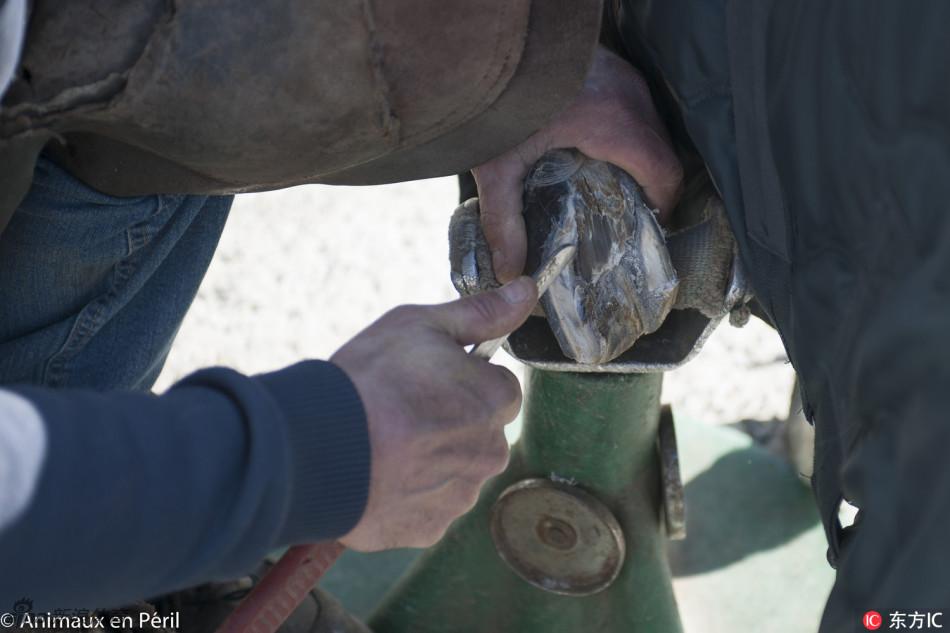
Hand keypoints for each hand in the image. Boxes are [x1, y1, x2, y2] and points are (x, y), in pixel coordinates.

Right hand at [332, 277, 537, 549]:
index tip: (427, 381)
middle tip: (402, 411)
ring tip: (384, 444)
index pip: (497, 388)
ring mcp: (460, 495)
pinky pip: (428, 507)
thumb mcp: (421, 326)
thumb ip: (481, 314)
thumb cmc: (370, 380)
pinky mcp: (429, 528)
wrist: (315, 447)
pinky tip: (379, 475)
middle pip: (479, 433)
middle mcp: (489, 453)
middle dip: (450, 423)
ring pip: (454, 471)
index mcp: (495, 402)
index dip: (462, 380)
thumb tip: (525, 292)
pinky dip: (408, 494)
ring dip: (430, 460)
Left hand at [473, 45, 683, 281]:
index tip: (649, 226)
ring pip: (652, 127)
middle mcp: (629, 96)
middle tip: (628, 213)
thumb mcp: (498, 165)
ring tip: (612, 185)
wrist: (488, 43)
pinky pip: (636, 106)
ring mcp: (623, 76)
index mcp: (613, 123)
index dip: (663, 205)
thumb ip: (504, 220)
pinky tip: (597, 149)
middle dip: (651, 185)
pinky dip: (627, 133)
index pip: (664, 172)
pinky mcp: (610, 65)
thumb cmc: (498, 98)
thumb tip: (510, 271)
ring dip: (639, 158)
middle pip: (662, 150)